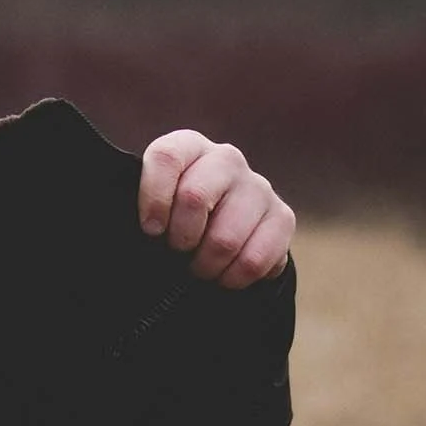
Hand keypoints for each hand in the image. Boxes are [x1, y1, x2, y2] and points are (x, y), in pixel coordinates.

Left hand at [138, 132, 295, 287]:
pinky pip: (254, 260)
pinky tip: (226, 275)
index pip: (167, 157)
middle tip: (179, 253)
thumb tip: (145, 233)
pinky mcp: (282, 217)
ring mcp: (258, 187)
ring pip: (224, 239)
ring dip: (206, 266)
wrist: (221, 239)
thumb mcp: (151, 212)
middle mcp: (226, 160)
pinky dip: (233, 279)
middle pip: (194, 197)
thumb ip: (143, 213)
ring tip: (201, 268)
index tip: (151, 230)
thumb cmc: (175, 224)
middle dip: (180, 239)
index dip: (154, 199)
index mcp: (189, 147)